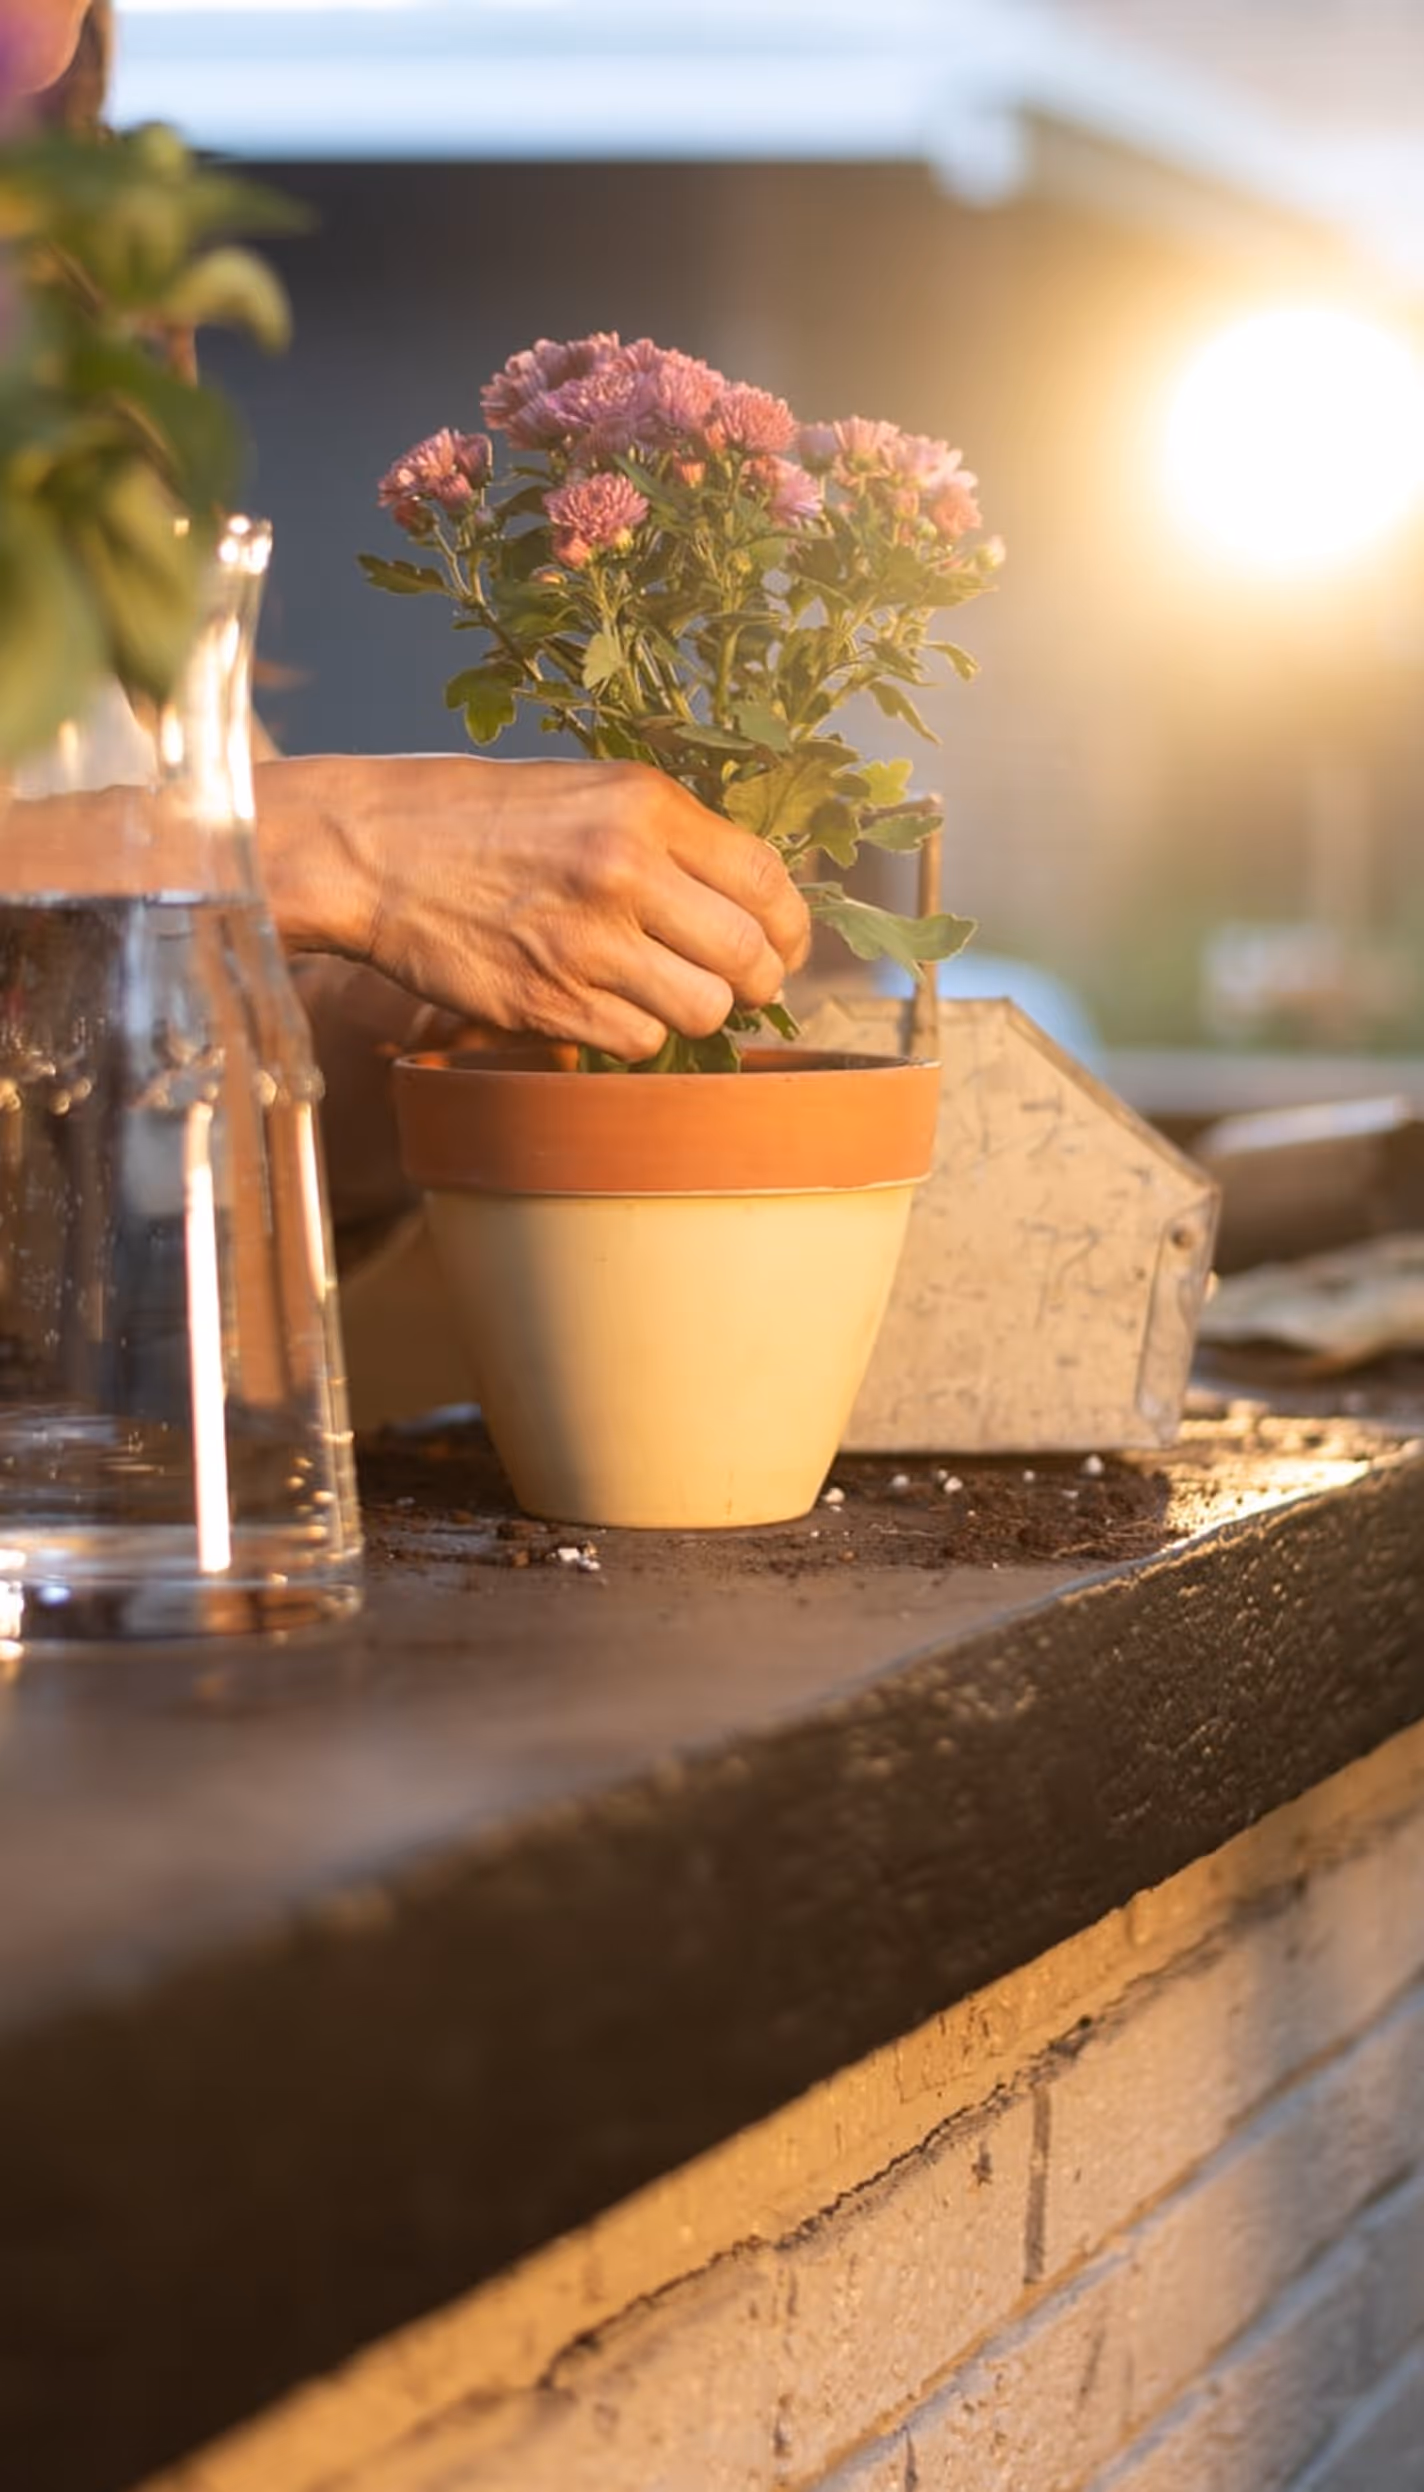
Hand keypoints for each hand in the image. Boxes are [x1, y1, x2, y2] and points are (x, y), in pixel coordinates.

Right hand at [256, 754, 810, 1060]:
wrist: (372, 851)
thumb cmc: (481, 817)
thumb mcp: (586, 791)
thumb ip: (669, 839)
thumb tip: (752, 902)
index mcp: (645, 806)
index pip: (766, 881)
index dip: (789, 928)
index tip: (782, 945)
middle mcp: (625, 870)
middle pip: (748, 957)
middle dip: (756, 981)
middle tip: (735, 982)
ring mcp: (586, 941)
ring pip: (703, 1011)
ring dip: (694, 1011)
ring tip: (660, 990)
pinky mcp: (547, 1002)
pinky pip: (638, 1043)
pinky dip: (632, 1034)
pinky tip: (602, 1003)